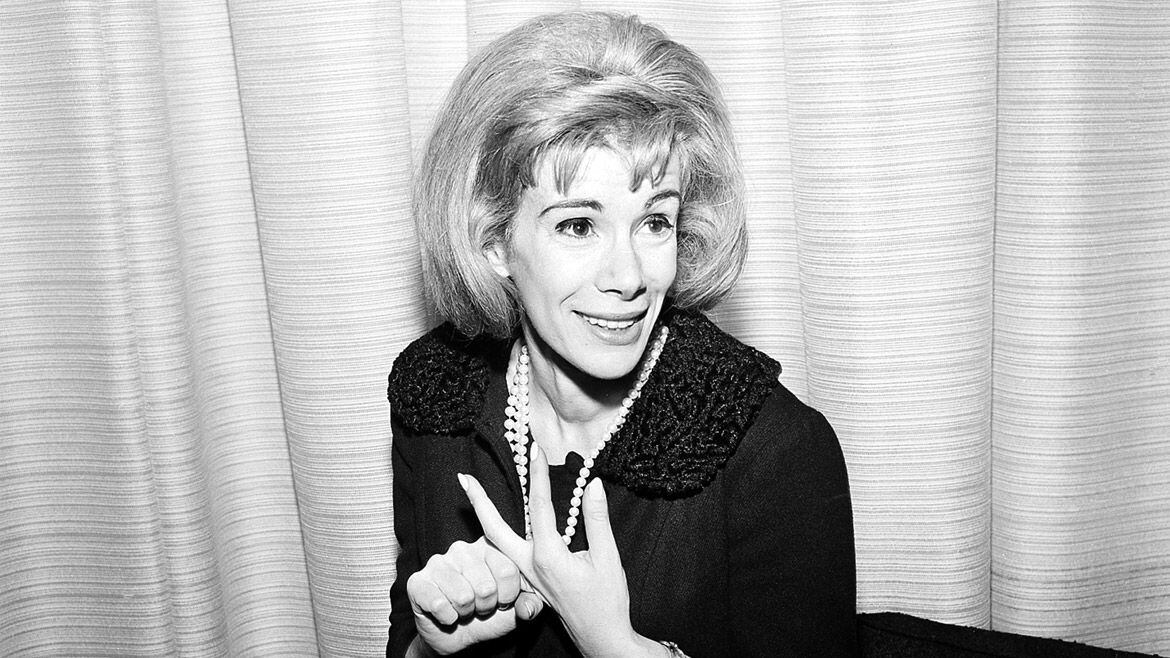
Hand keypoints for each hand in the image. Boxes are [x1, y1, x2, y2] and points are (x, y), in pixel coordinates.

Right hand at [405, 536, 544, 654]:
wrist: (456, 635)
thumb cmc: (487, 615)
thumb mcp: (514, 610)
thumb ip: (528, 604)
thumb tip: (530, 607)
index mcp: (488, 547)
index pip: (508, 570)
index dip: (508, 595)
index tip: (502, 600)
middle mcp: (462, 549)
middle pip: (486, 587)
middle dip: (486, 607)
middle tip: (479, 606)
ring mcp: (438, 563)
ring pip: (463, 597)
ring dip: (466, 613)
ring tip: (464, 609)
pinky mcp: (417, 581)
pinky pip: (438, 604)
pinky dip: (447, 618)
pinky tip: (446, 613)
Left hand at [459, 443, 646, 656]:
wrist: (601, 638)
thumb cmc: (607, 602)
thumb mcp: (607, 559)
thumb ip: (597, 520)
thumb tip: (593, 484)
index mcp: (547, 557)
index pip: (539, 506)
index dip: (538, 475)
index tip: (535, 449)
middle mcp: (529, 565)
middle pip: (494, 528)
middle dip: (479, 501)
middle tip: (462, 478)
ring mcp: (526, 574)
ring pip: (497, 541)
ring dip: (484, 516)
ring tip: (472, 493)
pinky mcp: (529, 580)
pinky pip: (507, 553)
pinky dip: (496, 533)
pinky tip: (495, 521)